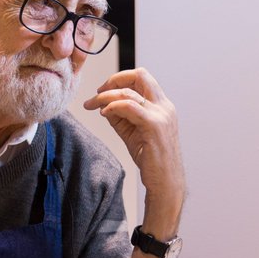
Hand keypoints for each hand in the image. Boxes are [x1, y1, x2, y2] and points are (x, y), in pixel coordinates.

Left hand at [83, 67, 184, 237]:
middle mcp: (164, 106)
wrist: (165, 182)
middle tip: (97, 92)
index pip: (142, 78)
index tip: (102, 90)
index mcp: (161, 105)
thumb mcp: (132, 132)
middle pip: (140, 75)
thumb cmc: (151, 160)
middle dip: (114, 79)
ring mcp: (161, 114)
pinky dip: (113, 106)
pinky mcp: (154, 125)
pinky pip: (129, 107)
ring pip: (129, 92)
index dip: (120, 80)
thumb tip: (103, 104)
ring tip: (93, 105)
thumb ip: (120, 116)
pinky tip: (103, 113)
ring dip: (106, 96)